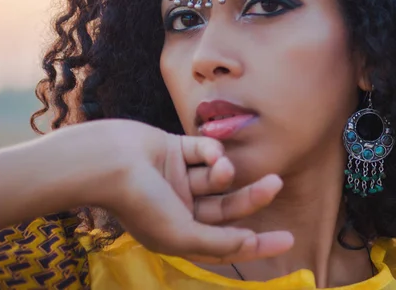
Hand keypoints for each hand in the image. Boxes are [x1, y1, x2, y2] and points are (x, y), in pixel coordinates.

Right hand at [87, 119, 292, 262]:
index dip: (257, 245)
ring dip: (226, 171)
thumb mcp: (181, 234)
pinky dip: (210, 150)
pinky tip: (207, 152)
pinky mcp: (175, 150)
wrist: (107, 160)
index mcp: (179, 234)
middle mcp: (181, 208)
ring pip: (217, 178)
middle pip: (227, 208)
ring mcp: (178, 179)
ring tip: (222, 168)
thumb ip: (217, 242)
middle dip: (252, 197)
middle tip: (276, 183)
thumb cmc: (140, 203)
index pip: (226, 243)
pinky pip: (203, 151)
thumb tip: (249, 243)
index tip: (288, 239)